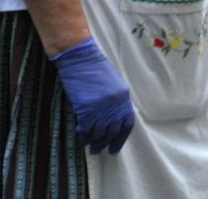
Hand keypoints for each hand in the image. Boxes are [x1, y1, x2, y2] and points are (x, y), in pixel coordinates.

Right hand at [50, 37, 133, 154]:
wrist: (80, 57)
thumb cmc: (94, 68)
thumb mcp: (112, 83)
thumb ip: (115, 100)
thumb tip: (112, 119)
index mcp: (124, 97)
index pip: (127, 124)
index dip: (121, 138)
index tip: (114, 147)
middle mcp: (115, 104)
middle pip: (113, 131)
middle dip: (106, 143)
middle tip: (99, 150)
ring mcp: (101, 107)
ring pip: (99, 132)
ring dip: (94, 141)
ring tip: (89, 146)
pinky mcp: (87, 108)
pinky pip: (86, 128)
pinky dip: (83, 135)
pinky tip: (80, 135)